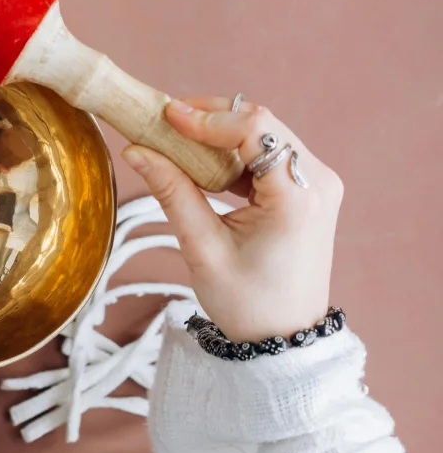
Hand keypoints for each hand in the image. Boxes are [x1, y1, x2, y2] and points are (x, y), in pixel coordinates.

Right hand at [121, 97, 342, 341]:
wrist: (284, 337)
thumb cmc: (247, 302)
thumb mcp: (202, 248)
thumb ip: (171, 192)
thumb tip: (137, 150)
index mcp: (298, 197)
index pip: (255, 130)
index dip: (207, 117)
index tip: (166, 115)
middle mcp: (317, 182)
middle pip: (262, 124)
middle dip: (210, 117)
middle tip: (163, 123)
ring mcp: (317, 184)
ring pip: (265, 133)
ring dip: (220, 133)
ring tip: (176, 142)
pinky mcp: (308, 190)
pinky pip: (269, 153)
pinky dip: (233, 151)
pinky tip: (202, 163)